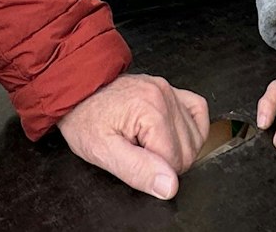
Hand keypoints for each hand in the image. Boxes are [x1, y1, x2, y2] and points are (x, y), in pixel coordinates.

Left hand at [57, 73, 209, 199]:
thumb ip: (138, 170)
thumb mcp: (102, 152)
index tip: (133, 159)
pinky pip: (198, 110)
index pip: (175, 162)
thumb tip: (169, 186)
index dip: (154, 170)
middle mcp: (163, 95)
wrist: (76, 94)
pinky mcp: (171, 89)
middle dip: (165, 160)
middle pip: (188, 150)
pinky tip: (171, 133)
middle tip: (138, 151)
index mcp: (149, 110)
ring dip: (175, 145)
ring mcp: (169, 90)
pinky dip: (191, 127)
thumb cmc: (85, 120)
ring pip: (196, 135)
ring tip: (146, 140)